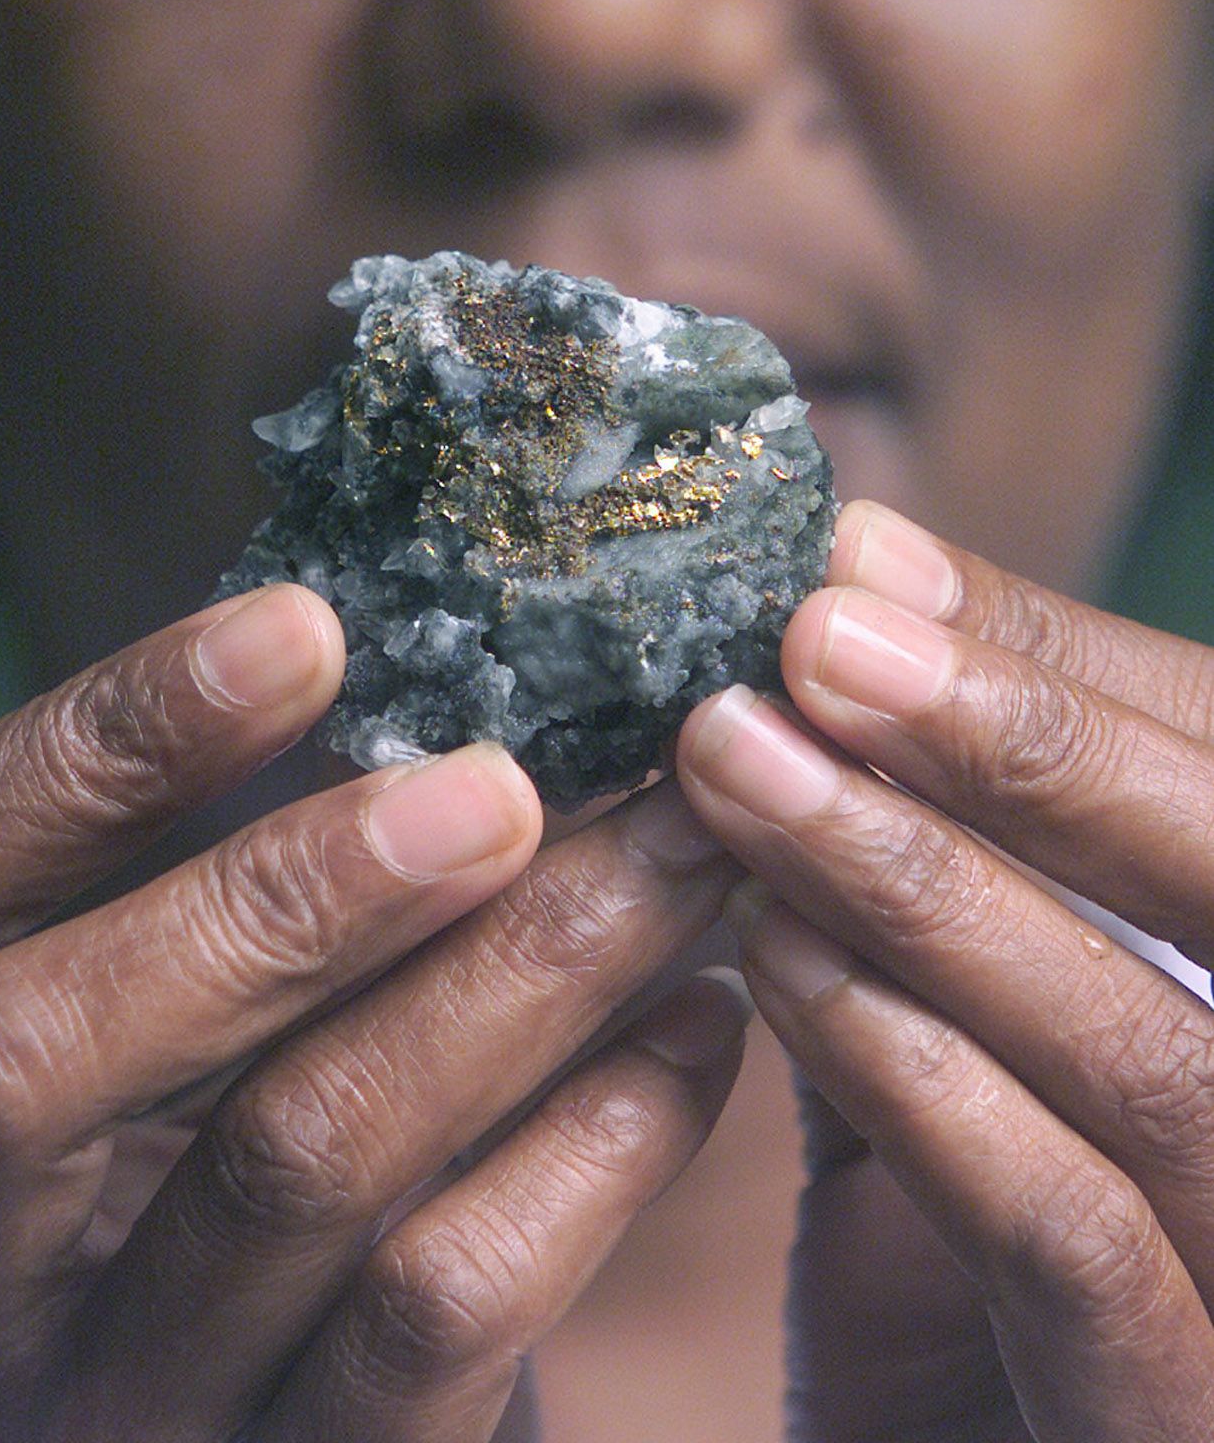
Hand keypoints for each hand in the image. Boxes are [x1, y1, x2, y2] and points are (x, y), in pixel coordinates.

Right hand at [0, 585, 746, 1441]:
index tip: (303, 628)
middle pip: (45, 1056)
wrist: (264, 1422)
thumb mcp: (158, 1023)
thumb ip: (207, 879)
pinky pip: (436, 1316)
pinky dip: (592, 1148)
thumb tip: (366, 658)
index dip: (94, 752)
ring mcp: (112, 1407)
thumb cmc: (215, 1163)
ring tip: (670, 851)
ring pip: (292, 1164)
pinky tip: (695, 1026)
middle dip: (289, 888)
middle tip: (507, 784)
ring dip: (510, 980)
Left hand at [676, 499, 1213, 1442]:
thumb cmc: (959, 1242)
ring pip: (1158, 1053)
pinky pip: (1079, 1242)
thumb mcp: (964, 1014)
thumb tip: (859, 579)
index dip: (1051, 659)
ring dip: (930, 888)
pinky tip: (778, 964)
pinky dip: (928, 1088)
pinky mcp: (1172, 1420)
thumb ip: (942, 839)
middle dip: (1021, 740)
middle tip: (812, 630)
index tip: (850, 558)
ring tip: (743, 768)